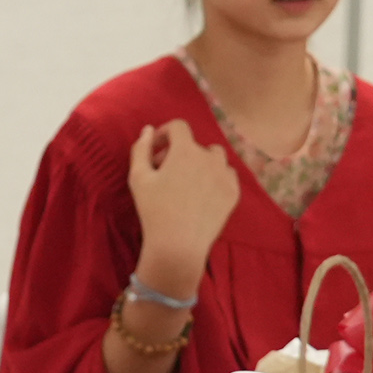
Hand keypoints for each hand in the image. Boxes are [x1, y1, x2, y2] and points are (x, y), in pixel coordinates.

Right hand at [125, 121, 241, 278]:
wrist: (178, 245)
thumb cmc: (154, 210)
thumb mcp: (138, 177)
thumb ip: (141, 148)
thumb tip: (148, 129)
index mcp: (186, 150)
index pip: (179, 127)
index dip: (165, 134)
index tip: (156, 149)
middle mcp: (209, 157)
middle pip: (195, 144)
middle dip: (178, 152)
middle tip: (164, 173)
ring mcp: (225, 175)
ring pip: (215, 157)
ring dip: (201, 162)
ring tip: (187, 181)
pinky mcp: (234, 193)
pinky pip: (227, 175)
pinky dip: (215, 178)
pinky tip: (202, 193)